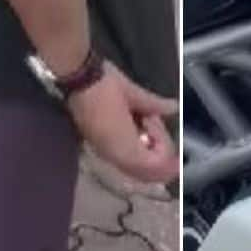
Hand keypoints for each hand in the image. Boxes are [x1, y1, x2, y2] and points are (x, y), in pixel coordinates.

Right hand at [66, 63, 180, 184]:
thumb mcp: (134, 92)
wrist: (76, 77)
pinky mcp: (96, 146)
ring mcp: (103, 152)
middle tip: (165, 139)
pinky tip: (136, 135)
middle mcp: (113, 155)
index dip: (164, 149)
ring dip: (147, 159)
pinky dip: (134, 156)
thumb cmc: (105, 84)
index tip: (158, 124)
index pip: (152, 163)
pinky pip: (121, 162)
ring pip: (131, 170)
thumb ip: (155, 104)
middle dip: (160, 161)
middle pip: (143, 173)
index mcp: (124, 145)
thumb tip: (174, 107)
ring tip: (150, 133)